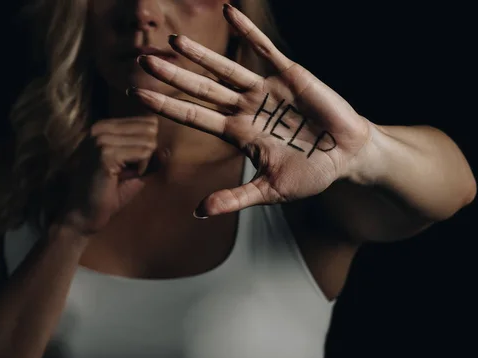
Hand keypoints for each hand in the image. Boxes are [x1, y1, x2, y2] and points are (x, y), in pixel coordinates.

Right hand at [57, 116, 158, 233]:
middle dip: (148, 153)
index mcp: (104, 127)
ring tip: (124, 176)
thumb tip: (168, 150)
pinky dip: (142, 169)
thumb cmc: (108, 193)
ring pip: (149, 141)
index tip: (131, 165)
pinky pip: (144, 153)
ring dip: (144, 163)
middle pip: (150, 128)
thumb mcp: (133, 170)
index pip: (147, 122)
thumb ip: (150, 157)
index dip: (148, 146)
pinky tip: (124, 178)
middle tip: (130, 172)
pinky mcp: (105, 154)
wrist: (82, 214)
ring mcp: (101, 140)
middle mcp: (100, 128)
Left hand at [129, 3, 371, 216]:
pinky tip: (229, 11)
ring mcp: (264, 90)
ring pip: (225, 68)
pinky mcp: (288, 76)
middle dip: (172, 76)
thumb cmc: (309, 174)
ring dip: (200, 54)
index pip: (194, 116)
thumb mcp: (269, 190)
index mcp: (238, 133)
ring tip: (173, 40)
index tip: (138, 96)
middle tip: (142, 62)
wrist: (346, 157)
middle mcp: (245, 108)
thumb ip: (235, 198)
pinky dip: (247, 31)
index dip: (166, 106)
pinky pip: (264, 48)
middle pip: (201, 89)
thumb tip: (199, 212)